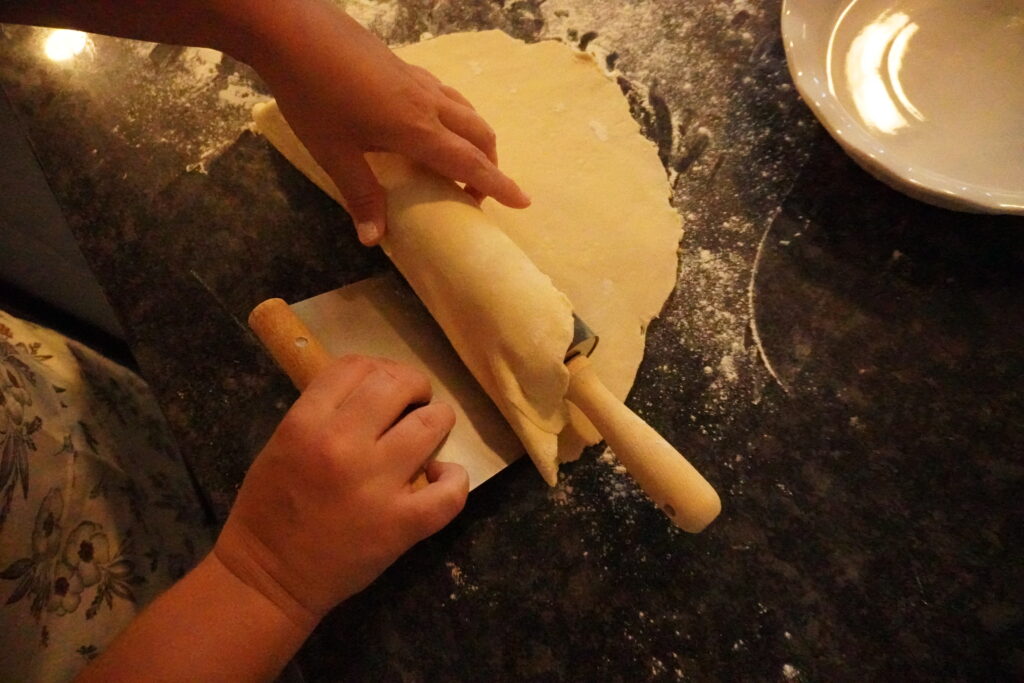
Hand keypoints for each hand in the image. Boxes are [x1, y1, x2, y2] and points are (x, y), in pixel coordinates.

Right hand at [214, 355, 468, 625]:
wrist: (268, 578)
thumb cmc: (269, 509)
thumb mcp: (282, 443)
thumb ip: (322, 412)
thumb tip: (373, 390)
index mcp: (306, 423)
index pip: (355, 366)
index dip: (377, 368)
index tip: (385, 385)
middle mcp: (343, 445)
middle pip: (397, 384)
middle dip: (413, 386)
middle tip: (414, 402)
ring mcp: (377, 484)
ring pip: (431, 424)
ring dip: (437, 421)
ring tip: (429, 432)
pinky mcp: (401, 523)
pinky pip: (450, 491)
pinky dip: (454, 479)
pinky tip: (441, 477)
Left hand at [233, 0, 530, 244]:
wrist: (294, 32)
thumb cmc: (312, 94)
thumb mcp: (333, 152)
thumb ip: (360, 194)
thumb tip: (374, 239)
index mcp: (416, 129)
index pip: (469, 163)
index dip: (498, 185)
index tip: (523, 201)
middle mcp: (427, 104)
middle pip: (478, 133)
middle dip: (490, 164)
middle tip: (479, 192)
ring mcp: (418, 81)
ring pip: (466, 110)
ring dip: (475, 138)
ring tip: (461, 161)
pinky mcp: (405, 67)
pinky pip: (446, 96)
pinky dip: (456, 117)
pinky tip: (431, 124)